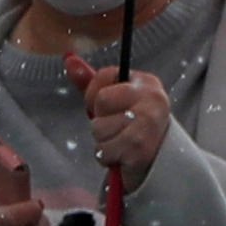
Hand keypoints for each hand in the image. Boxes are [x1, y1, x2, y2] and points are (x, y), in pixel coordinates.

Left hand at [63, 52, 171, 184]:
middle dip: (100, 120)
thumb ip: (91, 81)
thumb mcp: (114, 101)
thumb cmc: (131, 130)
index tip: (107, 108)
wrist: (157, 167)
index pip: (104, 74)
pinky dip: (107, 158)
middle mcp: (152, 98)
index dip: (95, 94)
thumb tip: (68, 58)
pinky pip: (103, 151)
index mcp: (147, 82)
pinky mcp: (139, 149)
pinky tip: (121, 157)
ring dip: (103, 141)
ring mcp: (147, 123)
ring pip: (99, 128)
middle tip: (117, 129)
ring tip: (120, 144)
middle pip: (101, 100)